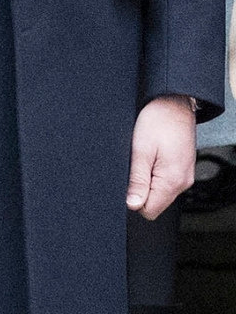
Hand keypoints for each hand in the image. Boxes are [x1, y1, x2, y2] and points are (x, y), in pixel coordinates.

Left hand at [127, 95, 196, 220]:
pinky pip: (165, 182)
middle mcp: (182, 182)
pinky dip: (154, 175)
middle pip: (155, 203)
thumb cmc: (158, 121)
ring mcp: (184, 176)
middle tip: (135, 166)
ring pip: (159, 193)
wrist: (174, 102)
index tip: (128, 181)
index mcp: (172, 180)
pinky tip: (151, 157)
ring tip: (144, 159)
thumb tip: (133, 205)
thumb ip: (137, 181)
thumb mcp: (141, 151)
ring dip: (147, 181)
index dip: (133, 200)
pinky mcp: (182, 169)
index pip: (149, 211)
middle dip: (140, 191)